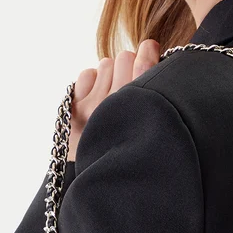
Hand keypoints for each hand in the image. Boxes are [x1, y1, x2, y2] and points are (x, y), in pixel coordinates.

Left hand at [67, 39, 159, 160]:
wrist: (106, 182)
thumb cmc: (135, 151)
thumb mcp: (156, 128)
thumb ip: (157, 98)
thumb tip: (155, 58)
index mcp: (142, 111)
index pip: (145, 63)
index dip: (149, 51)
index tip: (150, 50)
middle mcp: (115, 106)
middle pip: (125, 57)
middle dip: (129, 65)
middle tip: (130, 82)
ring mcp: (92, 107)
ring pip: (106, 64)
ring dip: (111, 75)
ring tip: (114, 95)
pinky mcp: (74, 109)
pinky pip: (87, 74)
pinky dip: (92, 83)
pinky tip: (99, 99)